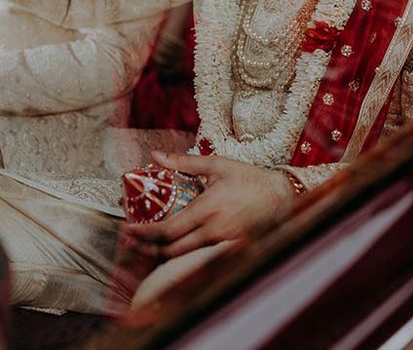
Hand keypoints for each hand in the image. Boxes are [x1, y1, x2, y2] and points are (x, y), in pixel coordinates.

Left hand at [123, 151, 293, 259]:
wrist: (282, 196)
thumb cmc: (250, 178)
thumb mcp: (217, 164)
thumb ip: (184, 162)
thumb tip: (156, 156)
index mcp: (209, 209)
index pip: (169, 230)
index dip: (146, 233)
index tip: (130, 230)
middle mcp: (215, 231)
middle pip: (173, 250)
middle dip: (149, 248)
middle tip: (133, 240)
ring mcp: (224, 244)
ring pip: (186, 256)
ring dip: (164, 252)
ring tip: (148, 244)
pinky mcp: (232, 250)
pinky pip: (201, 256)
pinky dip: (184, 253)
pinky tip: (175, 246)